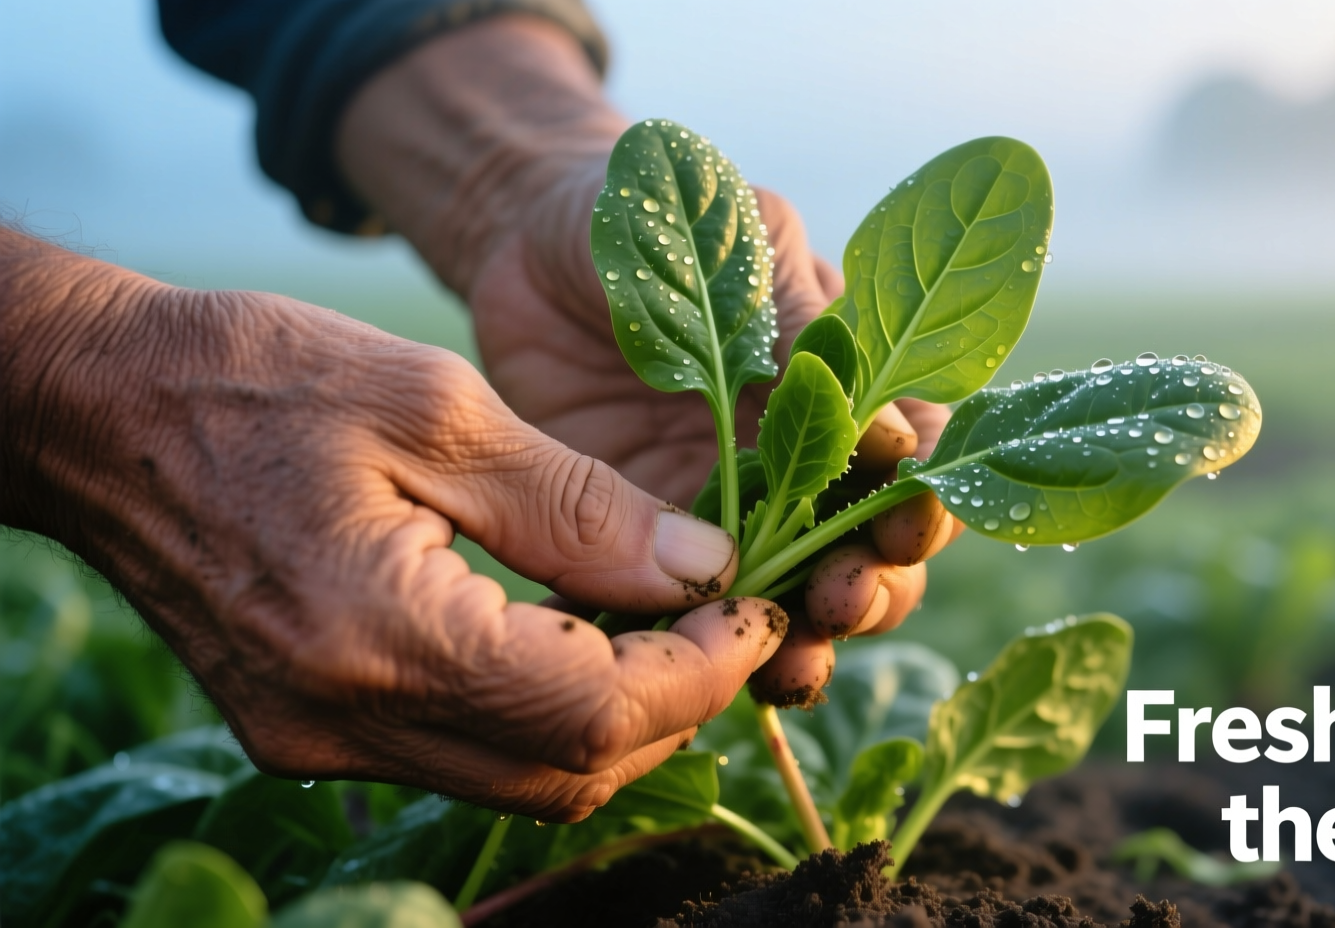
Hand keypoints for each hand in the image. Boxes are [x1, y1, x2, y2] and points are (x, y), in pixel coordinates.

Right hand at [0, 233, 785, 819]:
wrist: (94, 411)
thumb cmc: (254, 377)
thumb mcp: (436, 407)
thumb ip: (579, 504)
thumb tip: (703, 568)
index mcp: (379, 633)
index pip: (594, 712)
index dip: (702, 672)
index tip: (758, 606)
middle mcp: (345, 720)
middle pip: (569, 771)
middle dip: (675, 703)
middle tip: (727, 613)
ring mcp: (318, 742)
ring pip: (522, 780)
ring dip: (617, 716)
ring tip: (664, 618)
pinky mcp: (304, 733)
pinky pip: (464, 756)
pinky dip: (543, 712)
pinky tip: (575, 631)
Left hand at [336, 16, 963, 698]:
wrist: (524, 240)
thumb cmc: (652, 217)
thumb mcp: (739, 246)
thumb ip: (810, 330)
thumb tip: (898, 435)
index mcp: (843, 389)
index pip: (916, 466)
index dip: (925, 506)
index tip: (909, 526)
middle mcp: (797, 463)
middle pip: (866, 554)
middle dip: (872, 589)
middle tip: (841, 601)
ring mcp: (723, 513)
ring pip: (787, 602)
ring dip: (802, 640)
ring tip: (786, 661)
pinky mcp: (643, 545)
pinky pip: (680, 615)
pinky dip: (691, 653)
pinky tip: (686, 671)